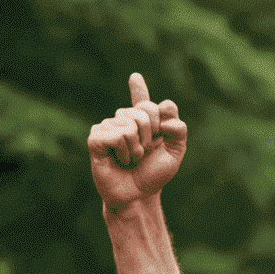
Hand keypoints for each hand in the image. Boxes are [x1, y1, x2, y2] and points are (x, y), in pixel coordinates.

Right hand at [88, 72, 188, 213]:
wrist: (138, 196)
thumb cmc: (153, 175)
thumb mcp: (174, 154)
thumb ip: (178, 130)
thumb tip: (167, 107)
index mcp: (143, 122)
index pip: (143, 100)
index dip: (139, 89)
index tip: (134, 78)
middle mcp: (124, 120)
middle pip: (145, 110)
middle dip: (152, 135)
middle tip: (144, 152)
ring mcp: (108, 127)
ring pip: (131, 124)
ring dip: (137, 148)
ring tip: (131, 159)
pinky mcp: (96, 138)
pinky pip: (117, 135)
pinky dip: (124, 152)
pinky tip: (119, 160)